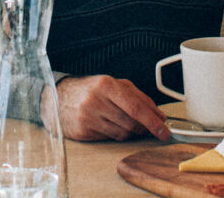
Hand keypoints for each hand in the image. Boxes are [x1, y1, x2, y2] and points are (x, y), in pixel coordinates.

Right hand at [56, 74, 170, 141]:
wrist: (58, 98)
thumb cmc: (90, 90)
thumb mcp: (115, 85)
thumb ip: (139, 98)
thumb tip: (159, 116)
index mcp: (106, 85)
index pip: (136, 107)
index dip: (153, 121)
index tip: (164, 130)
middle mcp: (96, 101)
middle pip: (131, 123)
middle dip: (144, 128)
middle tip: (148, 127)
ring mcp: (88, 117)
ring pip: (123, 133)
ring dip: (131, 132)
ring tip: (126, 122)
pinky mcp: (83, 131)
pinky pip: (110, 138)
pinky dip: (116, 134)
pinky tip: (111, 125)